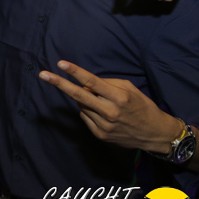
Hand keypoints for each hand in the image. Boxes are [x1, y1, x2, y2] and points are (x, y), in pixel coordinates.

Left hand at [39, 60, 181, 152]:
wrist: (155, 134)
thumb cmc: (143, 107)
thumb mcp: (130, 89)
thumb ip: (107, 84)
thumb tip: (85, 83)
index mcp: (119, 97)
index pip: (92, 82)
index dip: (75, 72)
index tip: (61, 64)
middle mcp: (110, 112)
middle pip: (78, 95)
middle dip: (59, 83)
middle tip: (43, 74)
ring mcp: (104, 125)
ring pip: (82, 105)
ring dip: (85, 100)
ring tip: (102, 102)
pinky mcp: (100, 135)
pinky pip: (85, 117)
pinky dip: (89, 112)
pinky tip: (103, 114)